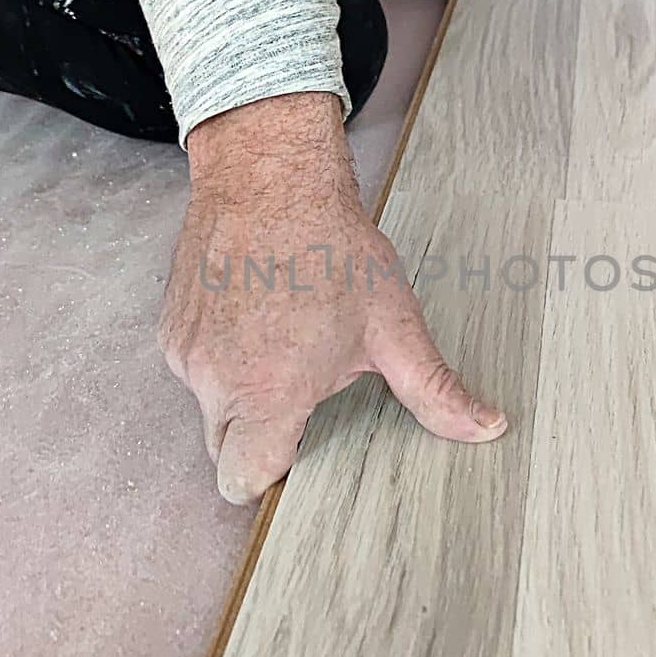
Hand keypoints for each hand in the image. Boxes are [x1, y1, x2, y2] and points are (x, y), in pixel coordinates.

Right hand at [161, 93, 508, 503]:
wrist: (269, 177)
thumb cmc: (330, 247)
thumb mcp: (393, 324)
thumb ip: (434, 389)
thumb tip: (485, 427)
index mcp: (270, 393)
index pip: (244, 479)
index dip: (274, 470)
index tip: (299, 444)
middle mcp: (217, 381)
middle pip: (224, 449)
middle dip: (259, 434)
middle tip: (301, 383)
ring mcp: (186, 354)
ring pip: (209, 405)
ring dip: (239, 390)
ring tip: (281, 337)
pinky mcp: (170, 328)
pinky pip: (192, 366)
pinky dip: (219, 355)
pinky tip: (254, 316)